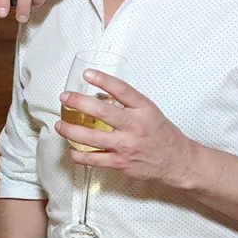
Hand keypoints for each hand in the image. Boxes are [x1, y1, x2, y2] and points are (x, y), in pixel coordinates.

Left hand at [54, 70, 198, 186]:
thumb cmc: (162, 134)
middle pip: (101, 112)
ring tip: (60, 125)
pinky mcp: (120, 163)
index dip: (103, 80)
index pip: (121, 89)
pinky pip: (94, 159)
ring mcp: (126, 146)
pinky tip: (72, 150)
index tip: (87, 74)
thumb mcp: (149, 112)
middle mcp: (134, 126)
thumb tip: (99, 95)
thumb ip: (128, 104)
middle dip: (78, 103)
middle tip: (65, 98)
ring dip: (71, 131)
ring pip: (91, 138)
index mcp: (143, 109)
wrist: (177, 162)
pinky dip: (79, 155)